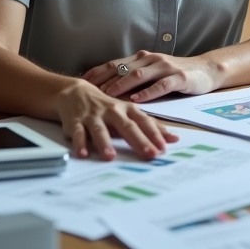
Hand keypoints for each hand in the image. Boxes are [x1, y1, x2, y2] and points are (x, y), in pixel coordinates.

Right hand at [55, 79, 178, 159]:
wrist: (76, 92)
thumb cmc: (108, 107)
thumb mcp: (129, 113)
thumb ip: (149, 126)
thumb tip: (173, 139)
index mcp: (128, 110)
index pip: (145, 122)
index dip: (155, 134)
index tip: (165, 147)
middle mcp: (113, 112)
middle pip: (127, 127)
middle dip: (140, 141)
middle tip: (150, 154)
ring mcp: (94, 116)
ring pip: (100, 130)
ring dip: (105, 143)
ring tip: (110, 157)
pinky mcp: (76, 121)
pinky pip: (78, 133)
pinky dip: (80, 143)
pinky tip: (82, 154)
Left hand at [82, 51, 222, 103]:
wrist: (206, 69)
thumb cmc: (176, 74)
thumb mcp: (152, 72)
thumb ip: (133, 77)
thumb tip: (106, 89)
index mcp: (142, 58)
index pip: (114, 63)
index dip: (96, 72)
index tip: (79, 82)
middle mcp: (151, 59)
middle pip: (122, 68)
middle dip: (103, 80)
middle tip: (88, 93)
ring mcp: (165, 67)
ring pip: (139, 74)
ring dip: (121, 85)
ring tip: (108, 95)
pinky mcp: (179, 77)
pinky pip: (161, 85)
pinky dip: (147, 92)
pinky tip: (137, 99)